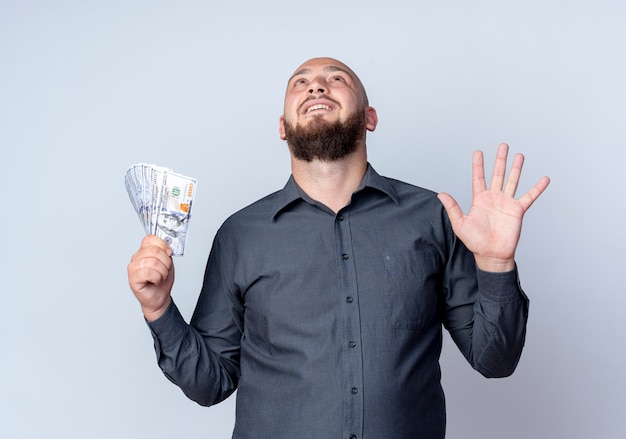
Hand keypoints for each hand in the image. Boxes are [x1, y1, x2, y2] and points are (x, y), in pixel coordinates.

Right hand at [127, 235, 174, 320]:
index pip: (150, 238)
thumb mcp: (167, 262)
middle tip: (164, 270)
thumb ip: (165, 252)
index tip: (168, 253)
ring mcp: (133, 267)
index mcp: (144, 251)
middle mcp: (137, 257)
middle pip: (154, 250)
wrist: (160, 297)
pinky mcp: (133, 278)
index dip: (163, 245)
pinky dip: (157, 278)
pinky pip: (148, 272)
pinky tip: (154, 281)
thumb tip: (166, 246)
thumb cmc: (162, 280)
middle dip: (166, 262)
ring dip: (162, 272)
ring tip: (160, 277)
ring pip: (153, 262)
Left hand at [437, 143, 549, 271]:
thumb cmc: (475, 242)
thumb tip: (440, 194)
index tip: (478, 152)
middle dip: (500, 160)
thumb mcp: (460, 224)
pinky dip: (537, 188)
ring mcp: (506, 203)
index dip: (478, 165)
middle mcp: (494, 198)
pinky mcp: (517, 211)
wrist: (491, 255)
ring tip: (519, 155)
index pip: (478, 178)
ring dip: (516, 168)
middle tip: (503, 146)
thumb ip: (452, 208)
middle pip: (497, 174)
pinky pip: (529, 197)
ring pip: (512, 181)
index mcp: (479, 200)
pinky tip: (544, 179)